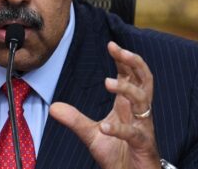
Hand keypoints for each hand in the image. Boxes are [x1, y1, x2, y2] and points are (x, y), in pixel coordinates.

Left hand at [50, 41, 159, 168]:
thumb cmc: (117, 152)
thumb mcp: (91, 133)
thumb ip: (75, 119)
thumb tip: (53, 107)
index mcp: (127, 106)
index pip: (130, 76)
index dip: (124, 60)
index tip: (111, 45)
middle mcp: (138, 112)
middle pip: (144, 80)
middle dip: (133, 62)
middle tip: (118, 50)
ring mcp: (143, 127)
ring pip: (143, 100)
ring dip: (127, 89)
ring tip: (108, 82)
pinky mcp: (143, 145)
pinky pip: (134, 133)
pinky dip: (119, 128)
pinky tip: (104, 126)